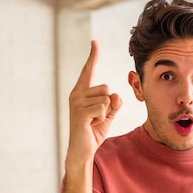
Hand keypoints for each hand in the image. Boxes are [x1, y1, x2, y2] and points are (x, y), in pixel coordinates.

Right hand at [67, 40, 122, 164]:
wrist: (82, 150)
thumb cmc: (93, 131)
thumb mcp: (107, 114)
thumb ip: (113, 103)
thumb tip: (116, 95)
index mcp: (81, 92)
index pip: (88, 71)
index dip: (92, 56)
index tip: (94, 42)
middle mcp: (76, 94)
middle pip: (106, 88)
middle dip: (108, 105)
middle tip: (96, 118)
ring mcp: (77, 103)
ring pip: (106, 99)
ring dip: (105, 113)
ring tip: (93, 122)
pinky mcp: (80, 112)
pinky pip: (103, 108)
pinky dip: (103, 118)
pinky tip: (91, 125)